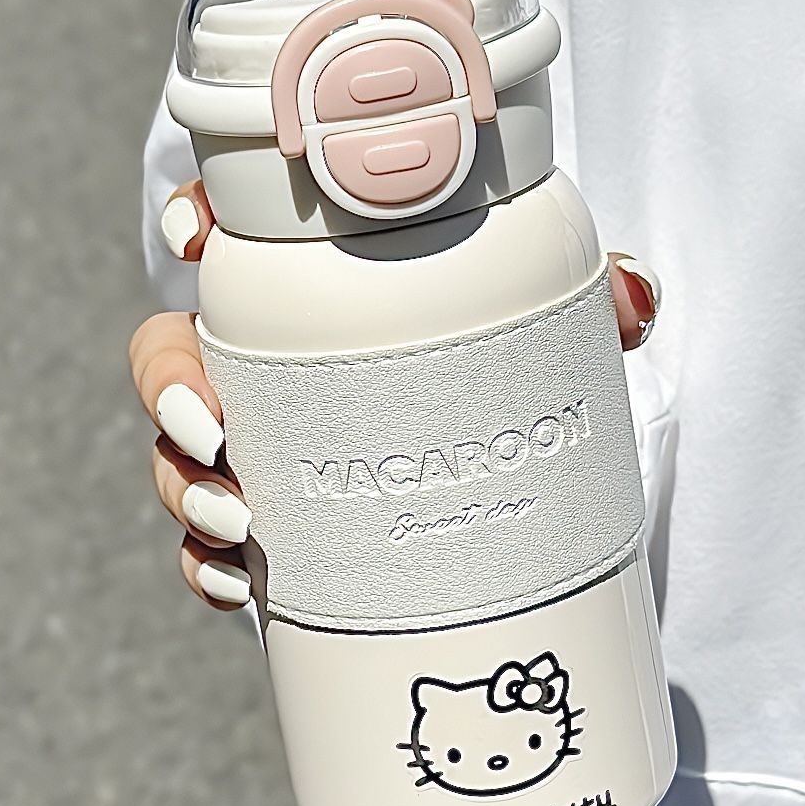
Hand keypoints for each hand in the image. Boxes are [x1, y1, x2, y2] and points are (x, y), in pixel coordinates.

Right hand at [130, 179, 662, 612]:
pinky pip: (204, 543)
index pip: (230, 235)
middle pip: (169, 356)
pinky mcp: (269, 522)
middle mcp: (266, 363)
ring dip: (185, 488)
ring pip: (177, 455)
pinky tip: (238, 584)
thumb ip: (585, 305)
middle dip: (169, 388)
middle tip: (218, 431)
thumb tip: (635, 300)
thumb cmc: (502, 371)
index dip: (191, 221)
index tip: (192, 236)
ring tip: (244, 521)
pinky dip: (205, 563)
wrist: (496, 474)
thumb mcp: (542, 332)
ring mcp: (259, 444)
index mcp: (313, 292)